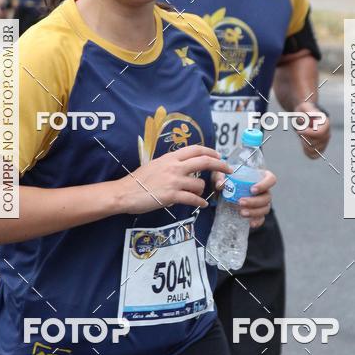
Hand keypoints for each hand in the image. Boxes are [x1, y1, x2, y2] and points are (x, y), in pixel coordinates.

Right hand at [117, 145, 231, 213]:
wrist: (125, 192)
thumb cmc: (138, 180)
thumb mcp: (155, 165)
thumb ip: (171, 164)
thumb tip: (184, 166)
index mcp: (170, 157)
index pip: (195, 149)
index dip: (210, 151)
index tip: (218, 155)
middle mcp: (174, 167)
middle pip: (204, 161)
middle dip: (220, 165)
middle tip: (229, 169)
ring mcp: (174, 181)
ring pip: (200, 183)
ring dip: (202, 190)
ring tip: (197, 195)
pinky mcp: (172, 196)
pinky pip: (193, 199)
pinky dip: (199, 203)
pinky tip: (200, 205)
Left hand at [211, 168, 276, 228]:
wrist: (225, 190)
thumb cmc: (227, 178)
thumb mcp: (222, 174)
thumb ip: (220, 177)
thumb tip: (220, 185)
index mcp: (261, 177)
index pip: (271, 179)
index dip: (264, 185)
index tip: (252, 190)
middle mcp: (265, 190)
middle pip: (267, 197)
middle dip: (255, 201)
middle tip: (240, 202)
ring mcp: (263, 202)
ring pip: (265, 208)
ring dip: (255, 212)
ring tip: (241, 213)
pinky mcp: (258, 212)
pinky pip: (261, 218)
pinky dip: (257, 221)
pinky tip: (250, 223)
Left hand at [295, 100, 329, 159]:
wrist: (304, 114)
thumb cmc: (303, 110)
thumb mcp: (303, 106)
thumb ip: (307, 110)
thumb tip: (311, 118)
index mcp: (325, 123)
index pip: (319, 133)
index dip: (308, 134)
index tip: (299, 131)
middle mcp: (327, 133)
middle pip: (316, 142)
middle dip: (305, 138)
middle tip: (299, 131)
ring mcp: (324, 142)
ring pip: (314, 150)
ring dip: (305, 145)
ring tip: (302, 137)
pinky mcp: (319, 148)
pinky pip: (314, 156)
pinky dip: (307, 152)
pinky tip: (303, 145)